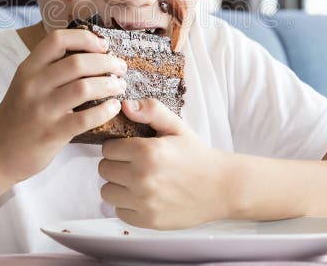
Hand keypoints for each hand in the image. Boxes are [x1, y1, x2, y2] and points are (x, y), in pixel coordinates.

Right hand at [0, 28, 127, 182]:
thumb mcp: (26, 85)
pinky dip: (105, 110)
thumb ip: (50, 69)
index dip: (85, 38)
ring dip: (110, 85)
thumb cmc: (18, 116)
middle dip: (107, 63)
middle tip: (120, 68)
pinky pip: (86, 118)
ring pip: (84, 87)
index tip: (103, 46)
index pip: (57, 39)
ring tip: (120, 87)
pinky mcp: (51, 133)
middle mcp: (33, 85)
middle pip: (78, 62)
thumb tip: (91, 53)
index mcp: (28, 68)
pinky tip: (113, 108)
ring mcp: (41, 110)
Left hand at [99, 98, 231, 229]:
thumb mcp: (176, 126)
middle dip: (116, 165)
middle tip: (135, 165)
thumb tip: (125, 105)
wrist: (221, 187)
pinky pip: (119, 212)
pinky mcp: (147, 221)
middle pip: (104, 169)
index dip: (118, 147)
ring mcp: (144, 201)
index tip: (130, 149)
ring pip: (107, 192)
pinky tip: (143, 197)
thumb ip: (150, 111)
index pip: (107, 148)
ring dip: (118, 186)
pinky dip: (127, 205)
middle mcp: (142, 177)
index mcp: (146, 151)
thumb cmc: (196, 155)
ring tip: (137, 181)